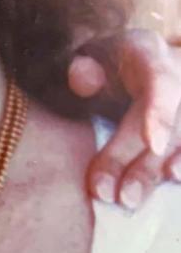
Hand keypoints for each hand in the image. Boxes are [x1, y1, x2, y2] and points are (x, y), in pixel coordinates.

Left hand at [72, 29, 180, 209]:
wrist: (131, 59)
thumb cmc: (105, 60)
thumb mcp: (88, 54)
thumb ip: (81, 67)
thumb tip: (81, 80)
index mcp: (148, 52)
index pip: (161, 80)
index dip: (160, 113)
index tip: (153, 144)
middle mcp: (178, 74)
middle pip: (171, 124)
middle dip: (142, 162)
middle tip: (112, 194)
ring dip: (156, 173)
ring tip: (129, 200)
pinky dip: (180, 168)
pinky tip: (169, 182)